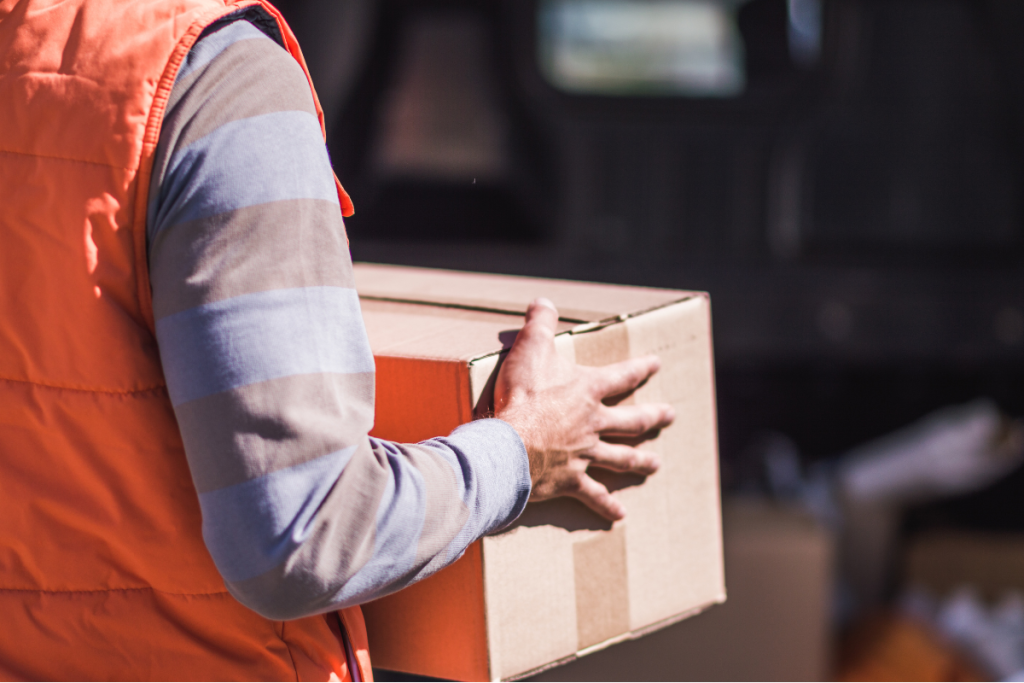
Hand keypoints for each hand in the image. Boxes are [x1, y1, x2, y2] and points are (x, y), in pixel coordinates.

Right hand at [494, 298, 674, 519]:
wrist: (509, 444)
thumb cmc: (521, 396)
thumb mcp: (528, 350)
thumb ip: (538, 324)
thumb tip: (542, 302)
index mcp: (587, 391)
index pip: (621, 376)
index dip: (640, 369)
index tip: (657, 364)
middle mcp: (594, 423)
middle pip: (632, 421)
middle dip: (653, 417)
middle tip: (670, 416)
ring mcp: (586, 454)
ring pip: (621, 458)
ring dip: (640, 460)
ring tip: (655, 464)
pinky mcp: (571, 480)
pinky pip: (593, 493)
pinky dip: (606, 505)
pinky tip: (619, 515)